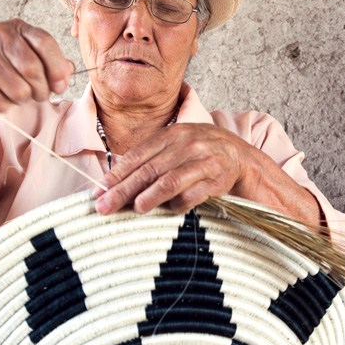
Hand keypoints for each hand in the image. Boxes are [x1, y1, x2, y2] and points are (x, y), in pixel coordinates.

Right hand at [0, 19, 73, 111]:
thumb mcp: (21, 56)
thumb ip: (48, 61)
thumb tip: (68, 70)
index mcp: (15, 28)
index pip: (45, 42)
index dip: (57, 67)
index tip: (60, 84)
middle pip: (33, 70)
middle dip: (40, 90)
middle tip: (36, 95)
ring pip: (18, 90)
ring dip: (21, 100)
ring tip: (13, 94)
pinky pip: (0, 102)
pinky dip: (3, 106)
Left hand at [94, 123, 254, 214]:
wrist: (243, 158)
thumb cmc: (202, 155)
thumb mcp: (178, 148)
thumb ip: (151, 160)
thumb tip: (114, 184)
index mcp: (173, 133)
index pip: (139, 154)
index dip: (118, 173)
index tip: (101, 189)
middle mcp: (187, 144)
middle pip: (148, 170)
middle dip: (123, 190)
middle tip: (105, 206)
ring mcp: (203, 160)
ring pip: (169, 181)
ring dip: (149, 197)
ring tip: (134, 209)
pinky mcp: (218, 179)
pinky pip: (193, 195)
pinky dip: (178, 205)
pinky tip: (169, 211)